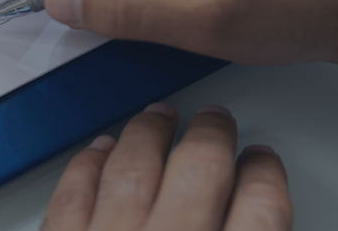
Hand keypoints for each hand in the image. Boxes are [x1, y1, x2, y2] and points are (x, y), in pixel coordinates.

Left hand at [43, 103, 290, 230]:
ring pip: (134, 170)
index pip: (263, 210)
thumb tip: (263, 225)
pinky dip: (87, 168)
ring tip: (159, 117)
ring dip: (149, 136)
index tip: (262, 163)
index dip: (265, 178)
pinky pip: (72, 198)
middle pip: (200, 172)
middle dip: (210, 137)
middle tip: (214, 120)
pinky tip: (99, 152)